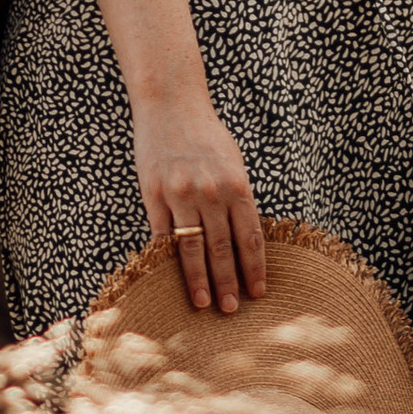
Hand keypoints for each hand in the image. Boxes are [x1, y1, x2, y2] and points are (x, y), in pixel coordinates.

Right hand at [134, 91, 264, 314]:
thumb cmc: (206, 134)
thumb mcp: (233, 162)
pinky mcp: (154, 195)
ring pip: (193, 249)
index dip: (254, 268)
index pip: (250, 237)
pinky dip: (168, 260)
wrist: (171, 103)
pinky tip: (172, 279)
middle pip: (223, 249)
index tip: (258, 293)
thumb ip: (238, 198)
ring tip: (205, 304)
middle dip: (229, 283)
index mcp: (236, 184)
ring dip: (200, 281)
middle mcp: (211, 192)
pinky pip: (163, 236)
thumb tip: (245, 239)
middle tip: (233, 310)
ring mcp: (181, 195)